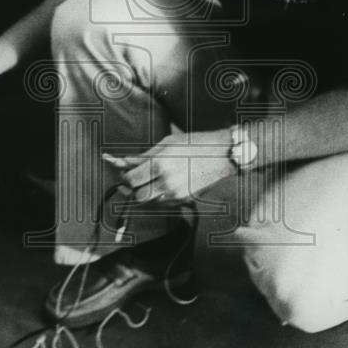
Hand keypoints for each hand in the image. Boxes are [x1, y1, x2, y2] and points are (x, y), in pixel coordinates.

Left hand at [104, 130, 234, 203]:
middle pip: (138, 196)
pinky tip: (165, 185)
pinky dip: (160, 197)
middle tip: (137, 179)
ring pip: (150, 202)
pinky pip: (164, 204)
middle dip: (135, 188)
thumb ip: (144, 155)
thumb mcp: (166, 143)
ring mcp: (177, 194)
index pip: (131, 180)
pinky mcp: (186, 200)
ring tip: (152, 181)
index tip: (127, 172)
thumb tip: (123, 161)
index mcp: (159, 164)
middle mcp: (166, 182)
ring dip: (147, 194)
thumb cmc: (195, 143)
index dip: (125, 177)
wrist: (224, 153)